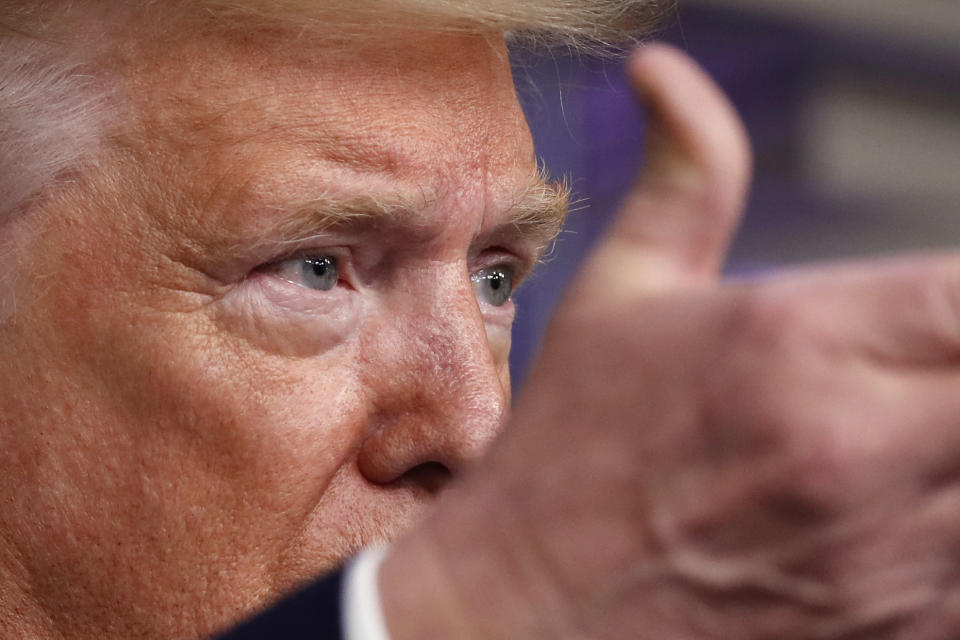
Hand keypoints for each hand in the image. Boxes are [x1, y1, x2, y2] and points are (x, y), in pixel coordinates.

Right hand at [381, 44, 959, 638]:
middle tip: (924, 366)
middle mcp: (856, 448)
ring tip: (910, 425)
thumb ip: (682, 176)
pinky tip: (909, 497)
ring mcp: (886, 553)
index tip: (941, 305)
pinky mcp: (897, 630)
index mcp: (792, 344)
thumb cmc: (571, 447)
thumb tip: (665, 70)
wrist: (532, 605)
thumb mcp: (618, 296)